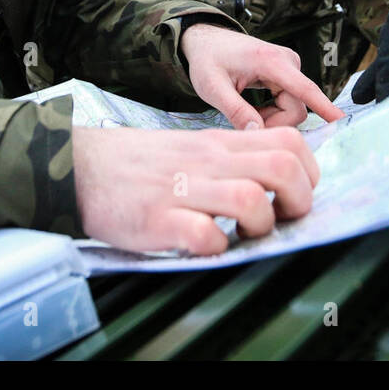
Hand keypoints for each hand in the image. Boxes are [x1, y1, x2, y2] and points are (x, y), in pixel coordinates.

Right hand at [72, 123, 320, 254]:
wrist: (80, 166)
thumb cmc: (141, 163)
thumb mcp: (192, 146)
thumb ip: (232, 159)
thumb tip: (278, 180)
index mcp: (218, 144)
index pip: (289, 142)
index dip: (307, 173)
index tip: (294, 196)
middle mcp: (207, 162)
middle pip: (283, 168)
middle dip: (298, 202)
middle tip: (279, 220)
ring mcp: (183, 189)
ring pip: (251, 200)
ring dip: (259, 226)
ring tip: (241, 234)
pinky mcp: (157, 219)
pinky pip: (204, 235)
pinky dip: (214, 247)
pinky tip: (205, 245)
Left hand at [180, 23, 344, 128]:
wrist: (207, 40)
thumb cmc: (207, 60)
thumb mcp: (212, 88)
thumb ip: (235, 111)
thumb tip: (258, 134)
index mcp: (270, 61)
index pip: (304, 89)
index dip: (324, 107)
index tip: (341, 121)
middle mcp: (287, 62)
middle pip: (297, 108)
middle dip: (274, 123)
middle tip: (246, 122)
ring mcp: (290, 67)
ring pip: (294, 108)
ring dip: (272, 118)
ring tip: (246, 110)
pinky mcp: (289, 74)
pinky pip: (290, 103)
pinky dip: (273, 111)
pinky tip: (253, 106)